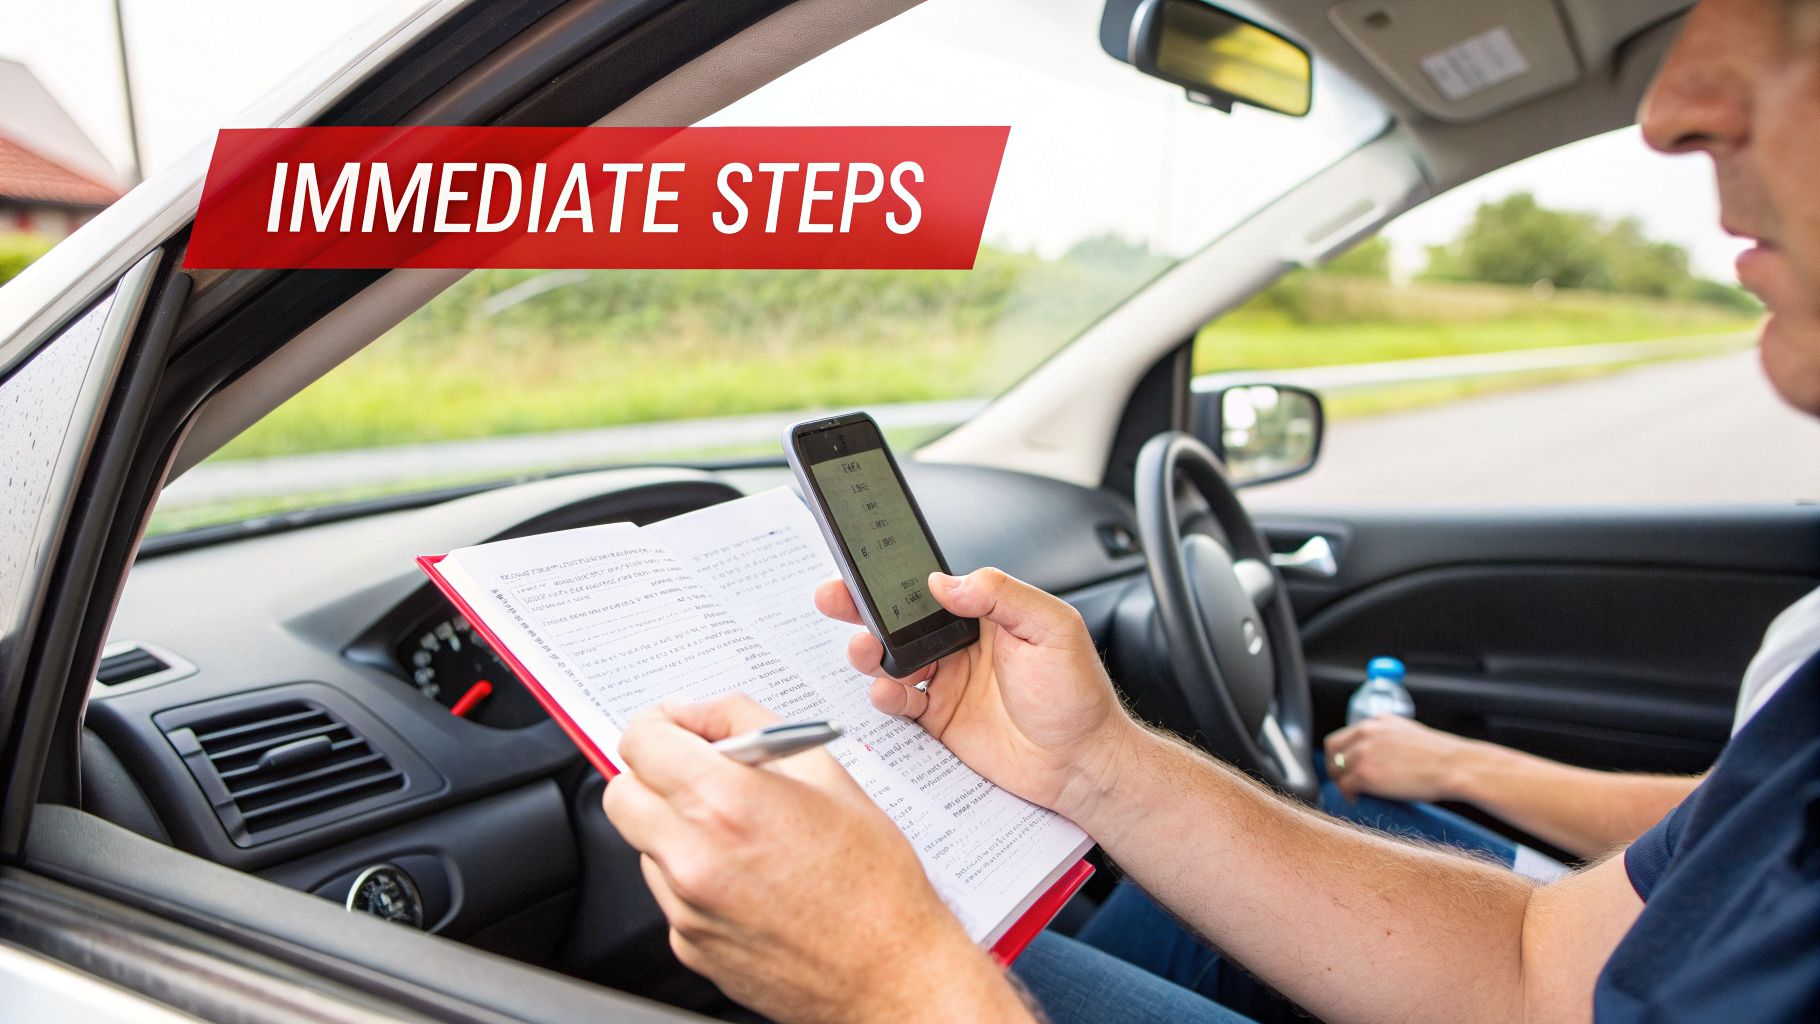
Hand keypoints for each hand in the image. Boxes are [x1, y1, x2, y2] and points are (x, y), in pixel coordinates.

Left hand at [601, 694, 1029, 1023]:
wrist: (889, 970)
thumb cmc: (873, 879)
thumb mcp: (825, 771)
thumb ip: (750, 723)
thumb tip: (703, 713)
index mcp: (724, 803)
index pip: (640, 740)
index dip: (659, 724)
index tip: (677, 728)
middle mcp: (692, 857)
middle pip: (621, 794)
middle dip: (655, 775)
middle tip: (701, 776)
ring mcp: (685, 908)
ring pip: (644, 845)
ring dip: (675, 828)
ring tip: (741, 836)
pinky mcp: (688, 945)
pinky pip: (668, 893)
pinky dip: (694, 877)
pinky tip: (747, 878)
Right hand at [815, 568, 1137, 821]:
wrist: (1083, 764)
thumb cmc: (1078, 694)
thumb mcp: (1051, 628)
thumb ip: (1001, 596)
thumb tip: (945, 582)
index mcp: (985, 615)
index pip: (929, 587)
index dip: (893, 577)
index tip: (861, 565)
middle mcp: (960, 646)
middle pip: (899, 621)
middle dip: (861, 608)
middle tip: (834, 598)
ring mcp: (947, 683)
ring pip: (891, 661)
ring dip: (869, 653)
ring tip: (865, 651)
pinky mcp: (940, 721)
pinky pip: (900, 704)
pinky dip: (885, 696)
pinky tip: (887, 691)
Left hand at [1323, 714, 1478, 801]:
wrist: (1453, 766)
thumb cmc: (1440, 756)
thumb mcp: (1409, 734)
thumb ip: (1388, 738)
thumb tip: (1380, 756)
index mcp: (1377, 721)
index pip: (1345, 735)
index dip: (1343, 753)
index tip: (1348, 766)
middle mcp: (1366, 732)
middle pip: (1333, 749)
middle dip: (1336, 766)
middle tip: (1345, 781)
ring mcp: (1363, 753)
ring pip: (1337, 769)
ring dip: (1342, 782)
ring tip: (1354, 793)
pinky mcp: (1364, 774)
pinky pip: (1345, 786)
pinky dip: (1348, 795)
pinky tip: (1357, 800)